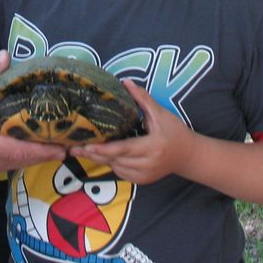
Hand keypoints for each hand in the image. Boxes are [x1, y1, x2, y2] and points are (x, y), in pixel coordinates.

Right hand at [0, 52, 64, 175]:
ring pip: (2, 167)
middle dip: (38, 156)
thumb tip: (5, 56)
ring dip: (22, 158)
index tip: (63, 149)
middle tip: (60, 147)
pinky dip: (5, 159)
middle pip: (14, 163)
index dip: (42, 151)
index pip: (18, 152)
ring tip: (42, 147)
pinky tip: (12, 148)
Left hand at [71, 80, 193, 184]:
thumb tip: (125, 82)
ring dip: (100, 159)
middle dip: (93, 154)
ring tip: (83, 150)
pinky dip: (110, 164)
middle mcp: (147, 164)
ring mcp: (144, 176)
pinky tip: (101, 155)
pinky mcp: (141, 181)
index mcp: (151, 147)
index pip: (122, 149)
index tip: (85, 145)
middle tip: (74, 148)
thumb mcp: (161, 114)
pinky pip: (120, 172)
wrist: (188, 156)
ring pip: (115, 168)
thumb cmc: (175, 132)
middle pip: (114, 160)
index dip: (103, 149)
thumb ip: (142, 99)